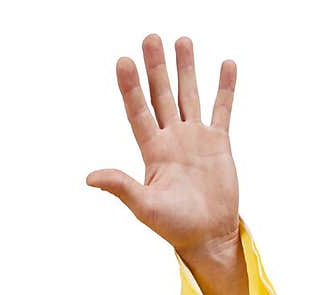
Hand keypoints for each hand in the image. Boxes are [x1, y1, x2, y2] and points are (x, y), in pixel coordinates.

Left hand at [86, 34, 239, 261]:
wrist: (208, 236)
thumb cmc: (174, 227)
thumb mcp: (144, 207)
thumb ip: (121, 186)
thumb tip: (90, 177)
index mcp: (152, 151)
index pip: (138, 111)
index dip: (131, 88)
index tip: (123, 61)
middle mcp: (172, 139)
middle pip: (162, 95)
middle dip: (156, 67)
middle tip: (150, 38)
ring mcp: (196, 138)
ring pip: (189, 95)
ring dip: (186, 68)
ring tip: (181, 41)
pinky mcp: (219, 143)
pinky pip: (222, 109)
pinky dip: (225, 88)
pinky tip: (226, 64)